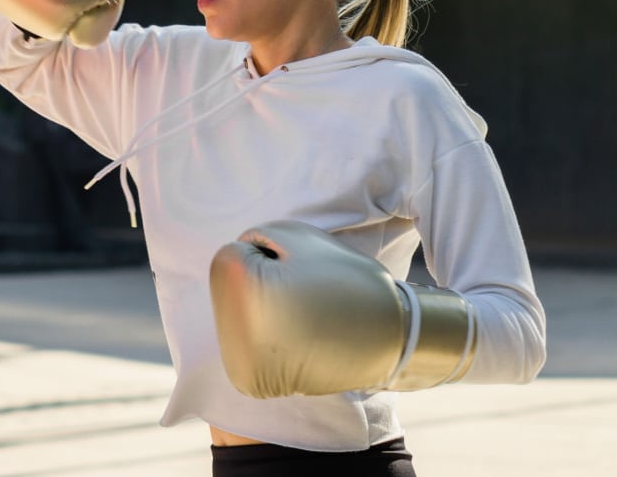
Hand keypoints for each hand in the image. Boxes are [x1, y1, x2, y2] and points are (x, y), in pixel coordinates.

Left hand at [209, 220, 476, 397]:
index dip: (268, 255)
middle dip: (258, 281)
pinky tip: (297, 339)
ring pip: (233, 314)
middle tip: (303, 295)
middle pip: (227, 285)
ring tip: (302, 317)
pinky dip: (263, 337)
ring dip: (258, 309)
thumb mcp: (296, 236)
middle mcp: (230, 329)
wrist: (395, 342)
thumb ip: (250, 238)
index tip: (300, 274)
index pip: (231, 252)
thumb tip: (221, 261)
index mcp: (239, 287)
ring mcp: (238, 361)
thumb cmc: (344, 280)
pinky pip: (243, 343)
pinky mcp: (250, 381)